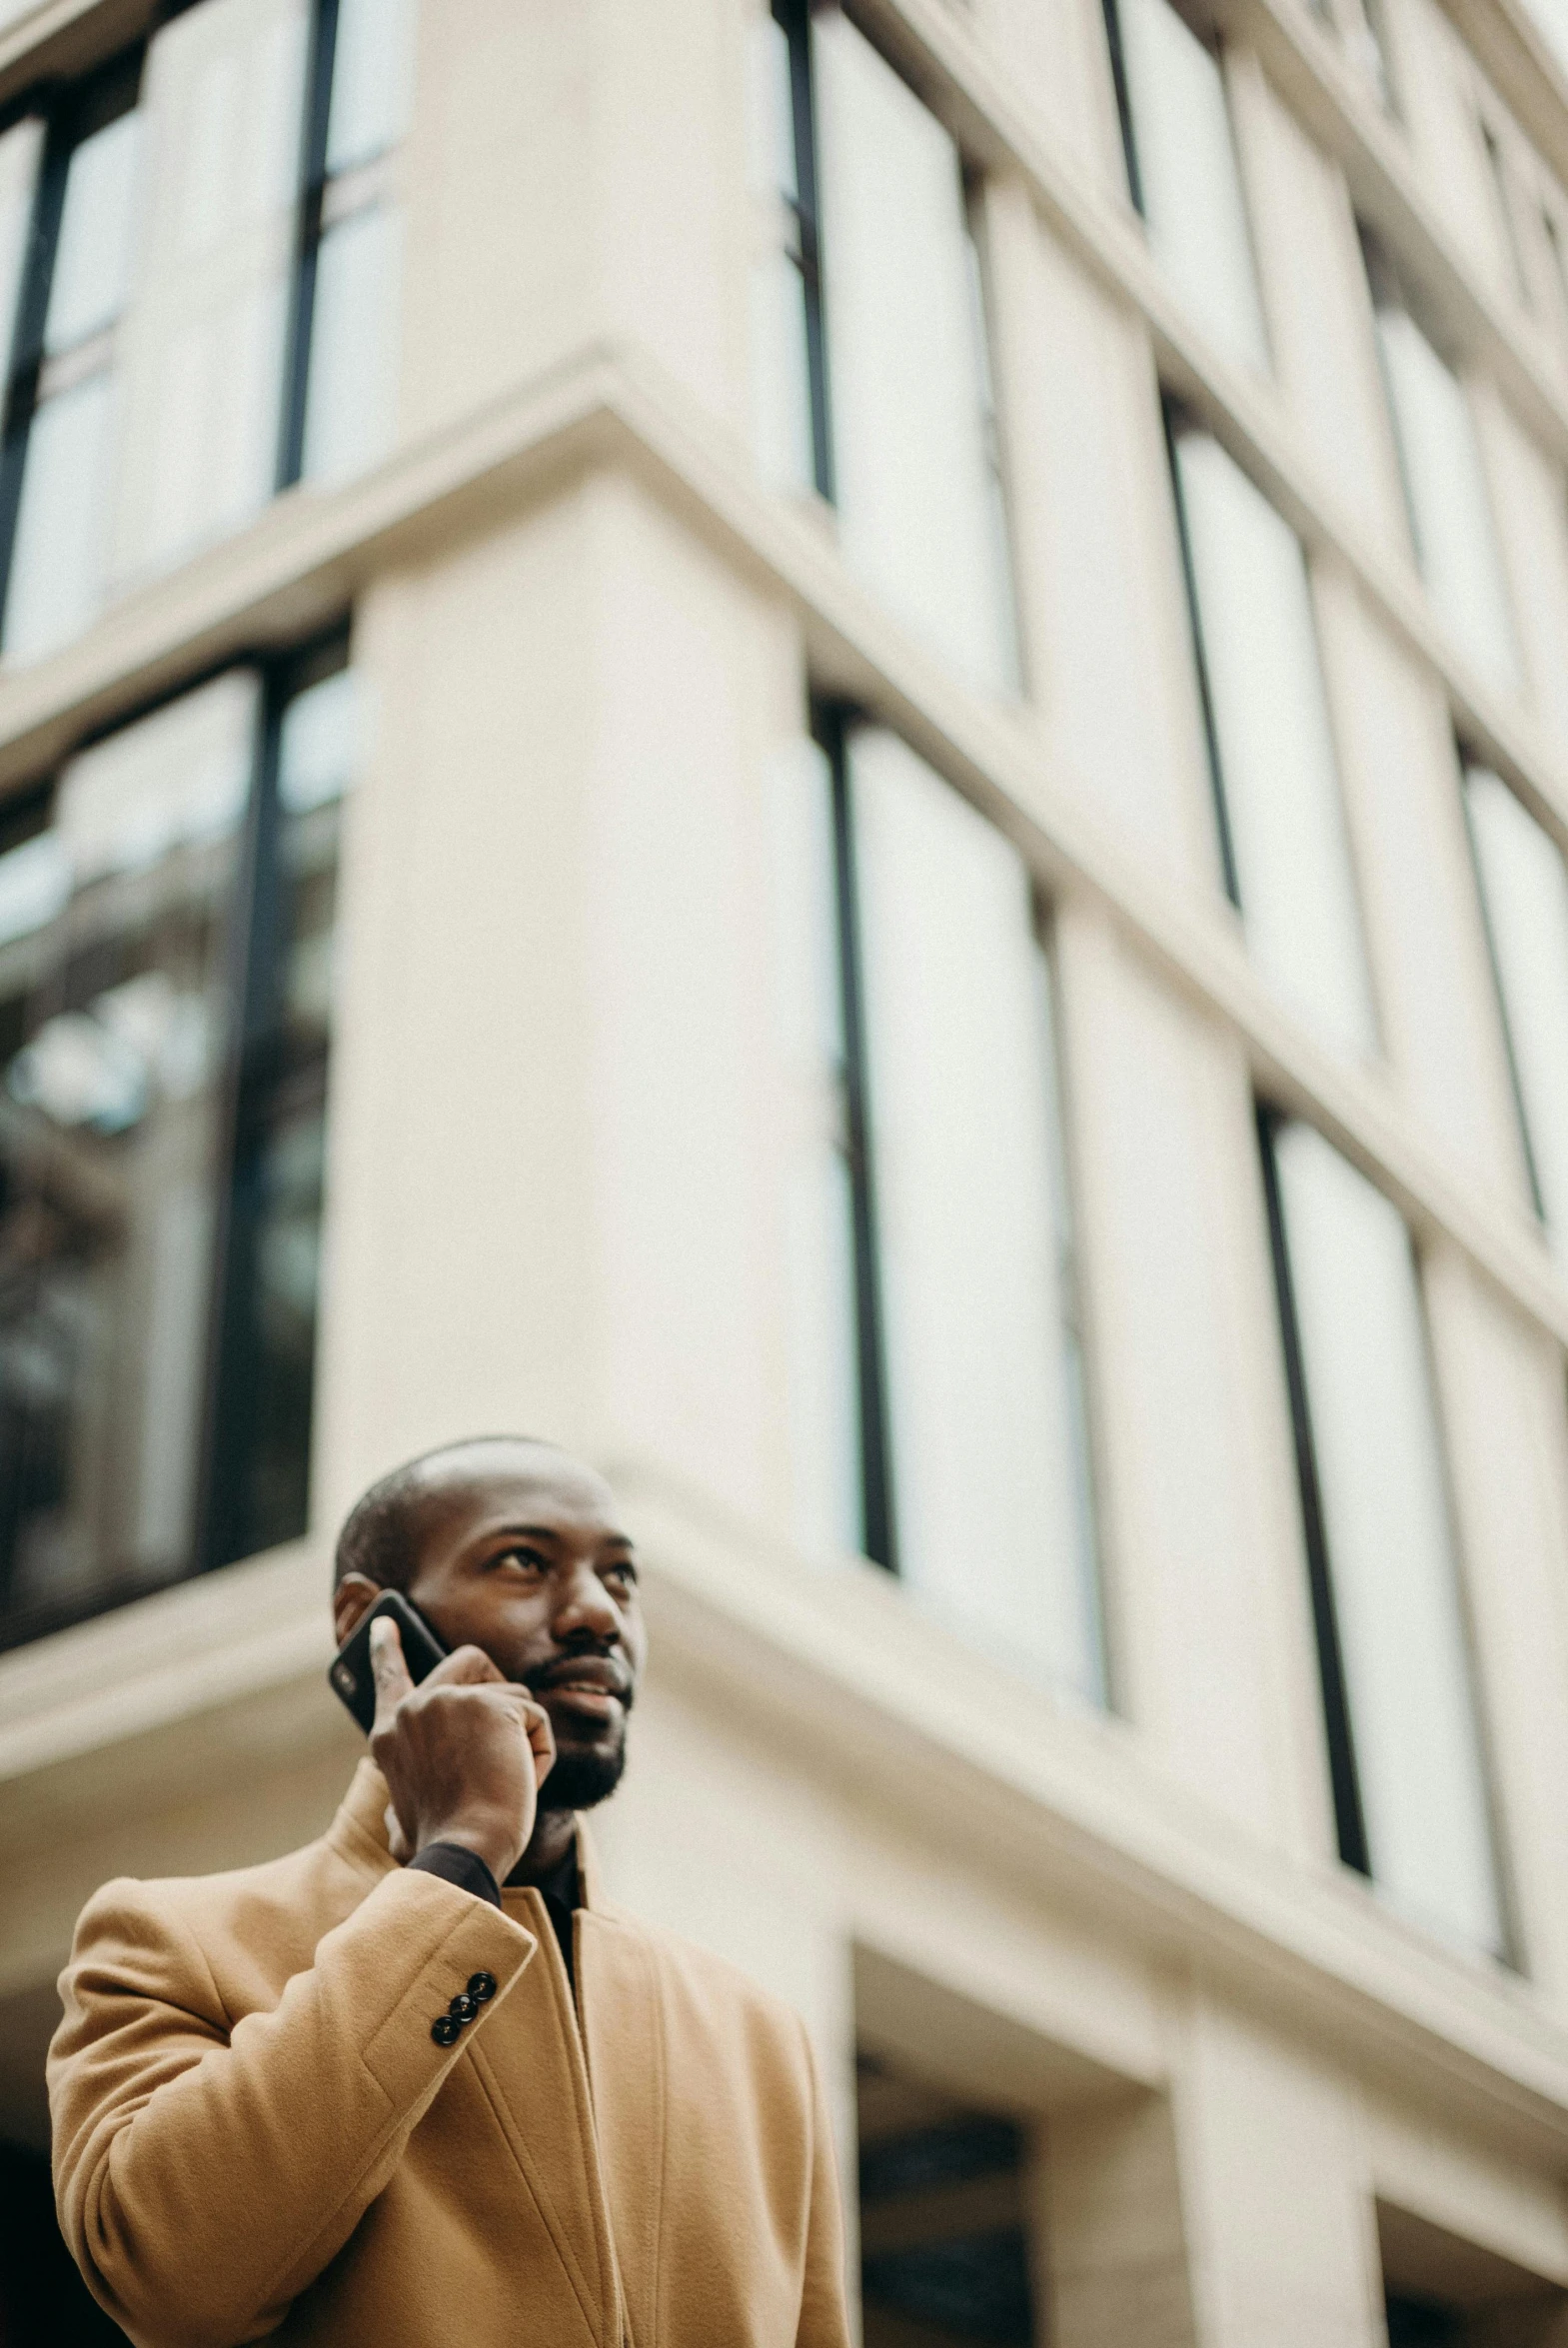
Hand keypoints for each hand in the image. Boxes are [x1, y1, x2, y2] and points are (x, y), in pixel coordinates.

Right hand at [368, 1617, 555, 1884]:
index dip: (388, 1648)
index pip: (390, 1678)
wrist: (463, 1853)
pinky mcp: (493, 1706)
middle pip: (471, 1661)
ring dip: (522, 1740)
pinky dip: (540, 1755)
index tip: (386, 1623)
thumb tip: (398, 1826)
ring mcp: (452, 1700)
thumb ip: (406, 1800)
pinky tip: (522, 1783)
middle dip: (498, 1687)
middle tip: (507, 1732)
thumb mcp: (404, 1822)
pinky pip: (536, 1720)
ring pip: (514, 1697)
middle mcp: (415, 1708)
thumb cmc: (439, 1849)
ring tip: (505, 1784)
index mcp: (390, 1736)